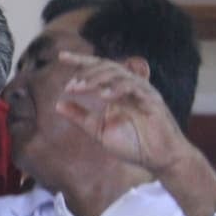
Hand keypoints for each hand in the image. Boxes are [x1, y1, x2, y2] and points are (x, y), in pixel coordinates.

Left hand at [56, 51, 190, 175]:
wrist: (158, 159)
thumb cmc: (132, 145)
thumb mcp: (98, 130)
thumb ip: (80, 116)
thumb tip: (57, 104)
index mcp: (116, 91)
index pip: (98, 69)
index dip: (80, 61)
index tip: (61, 56)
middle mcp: (129, 87)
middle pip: (107, 66)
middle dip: (86, 73)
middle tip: (70, 86)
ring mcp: (142, 92)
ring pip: (119, 73)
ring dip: (97, 79)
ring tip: (80, 88)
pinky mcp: (153, 101)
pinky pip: (135, 87)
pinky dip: (117, 89)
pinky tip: (103, 96)